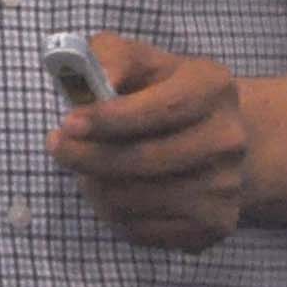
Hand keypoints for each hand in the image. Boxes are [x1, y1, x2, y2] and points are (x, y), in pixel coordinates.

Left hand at [52, 34, 249, 251]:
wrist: (210, 137)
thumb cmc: (159, 91)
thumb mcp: (136, 60)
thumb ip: (109, 56)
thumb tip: (94, 78)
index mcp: (212, 86)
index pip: (162, 108)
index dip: (110, 119)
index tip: (67, 123)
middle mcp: (228, 137)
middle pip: (147, 158)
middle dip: (88, 156)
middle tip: (57, 148)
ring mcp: (226, 185)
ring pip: (140, 198)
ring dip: (96, 186)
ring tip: (83, 169)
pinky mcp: (216, 223)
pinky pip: (147, 230)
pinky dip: (115, 214)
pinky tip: (109, 191)